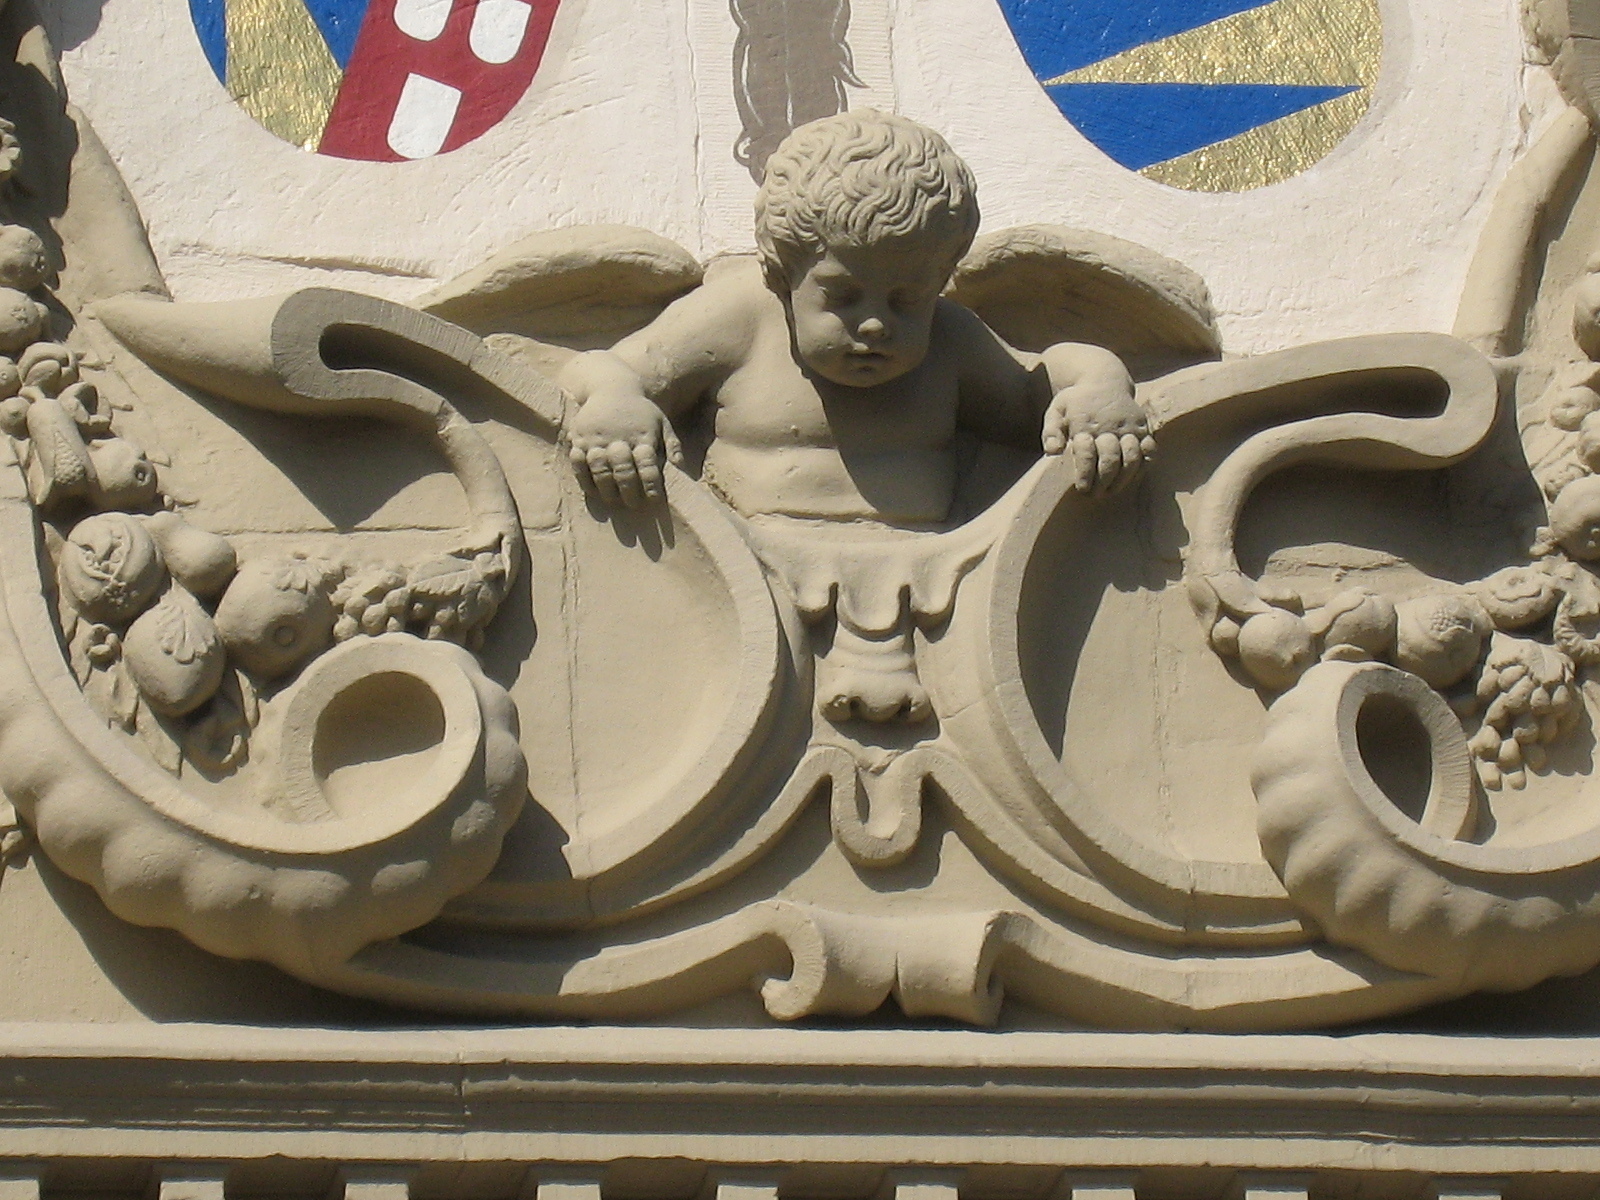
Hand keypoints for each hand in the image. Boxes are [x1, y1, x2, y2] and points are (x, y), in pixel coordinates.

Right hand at [566, 390, 682, 506]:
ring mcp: (597, 438)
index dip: (651, 485)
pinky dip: (583, 478)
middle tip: (633, 505)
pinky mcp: (579, 437)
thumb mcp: (661, 421)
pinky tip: (591, 491)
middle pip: (623, 469)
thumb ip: (672, 445)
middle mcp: (619, 438)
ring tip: (612, 501)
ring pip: (599, 467)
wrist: (611, 386)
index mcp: (642, 436)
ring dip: (606, 488)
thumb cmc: (640, 411)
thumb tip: (681, 468)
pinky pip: (578, 461)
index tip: (654, 500)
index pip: (648, 465)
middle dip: (628, 490)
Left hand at [1042, 381, 1154, 494]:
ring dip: (1123, 479)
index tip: (1081, 488)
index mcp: (1085, 422)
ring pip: (1132, 457)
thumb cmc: (1076, 401)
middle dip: (1102, 481)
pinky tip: (1131, 477)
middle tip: (1095, 494)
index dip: (1084, 473)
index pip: (1086, 453)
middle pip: (1110, 459)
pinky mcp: (1143, 427)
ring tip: (1112, 490)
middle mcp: (1109, 425)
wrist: (1104, 378)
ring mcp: (1129, 426)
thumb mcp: (1057, 409)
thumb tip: (1052, 451)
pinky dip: (1143, 465)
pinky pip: (1149, 450)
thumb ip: (1051, 431)